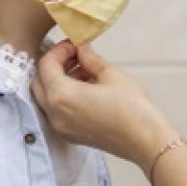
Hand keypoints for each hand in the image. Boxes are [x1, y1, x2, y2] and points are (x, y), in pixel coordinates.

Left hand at [31, 41, 180, 167]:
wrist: (146, 141)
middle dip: (54, 66)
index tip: (74, 44)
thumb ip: (91, 59)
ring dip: (58, 81)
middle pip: (39, 82)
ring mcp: (61, 127)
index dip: (59, 50)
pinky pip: (56, 111)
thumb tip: (82, 50)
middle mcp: (55, 114)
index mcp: (62, 95)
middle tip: (75, 56)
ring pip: (46, 98)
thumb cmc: (132, 108)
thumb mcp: (112, 74)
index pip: (46, 65)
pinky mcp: (70, 135)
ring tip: (85, 71)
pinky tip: (87, 89)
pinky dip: (64, 97)